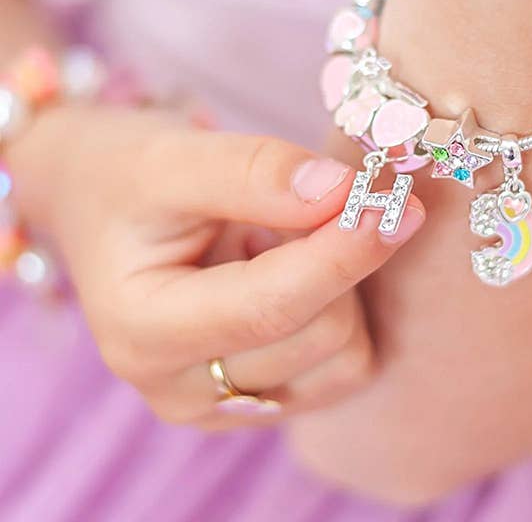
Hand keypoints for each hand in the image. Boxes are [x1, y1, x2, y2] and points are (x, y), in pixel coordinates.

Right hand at [6, 105, 424, 428]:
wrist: (104, 205)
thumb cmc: (127, 177)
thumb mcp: (172, 157)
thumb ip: (254, 171)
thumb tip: (341, 191)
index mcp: (144, 333)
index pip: (271, 306)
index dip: (343, 251)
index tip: (396, 201)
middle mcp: (183, 389)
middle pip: (319, 332)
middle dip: (339, 256)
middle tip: (319, 195)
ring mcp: (226, 404)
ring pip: (344, 356)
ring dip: (338, 283)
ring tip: (278, 238)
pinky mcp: (264, 398)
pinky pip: (345, 365)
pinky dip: (341, 309)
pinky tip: (290, 271)